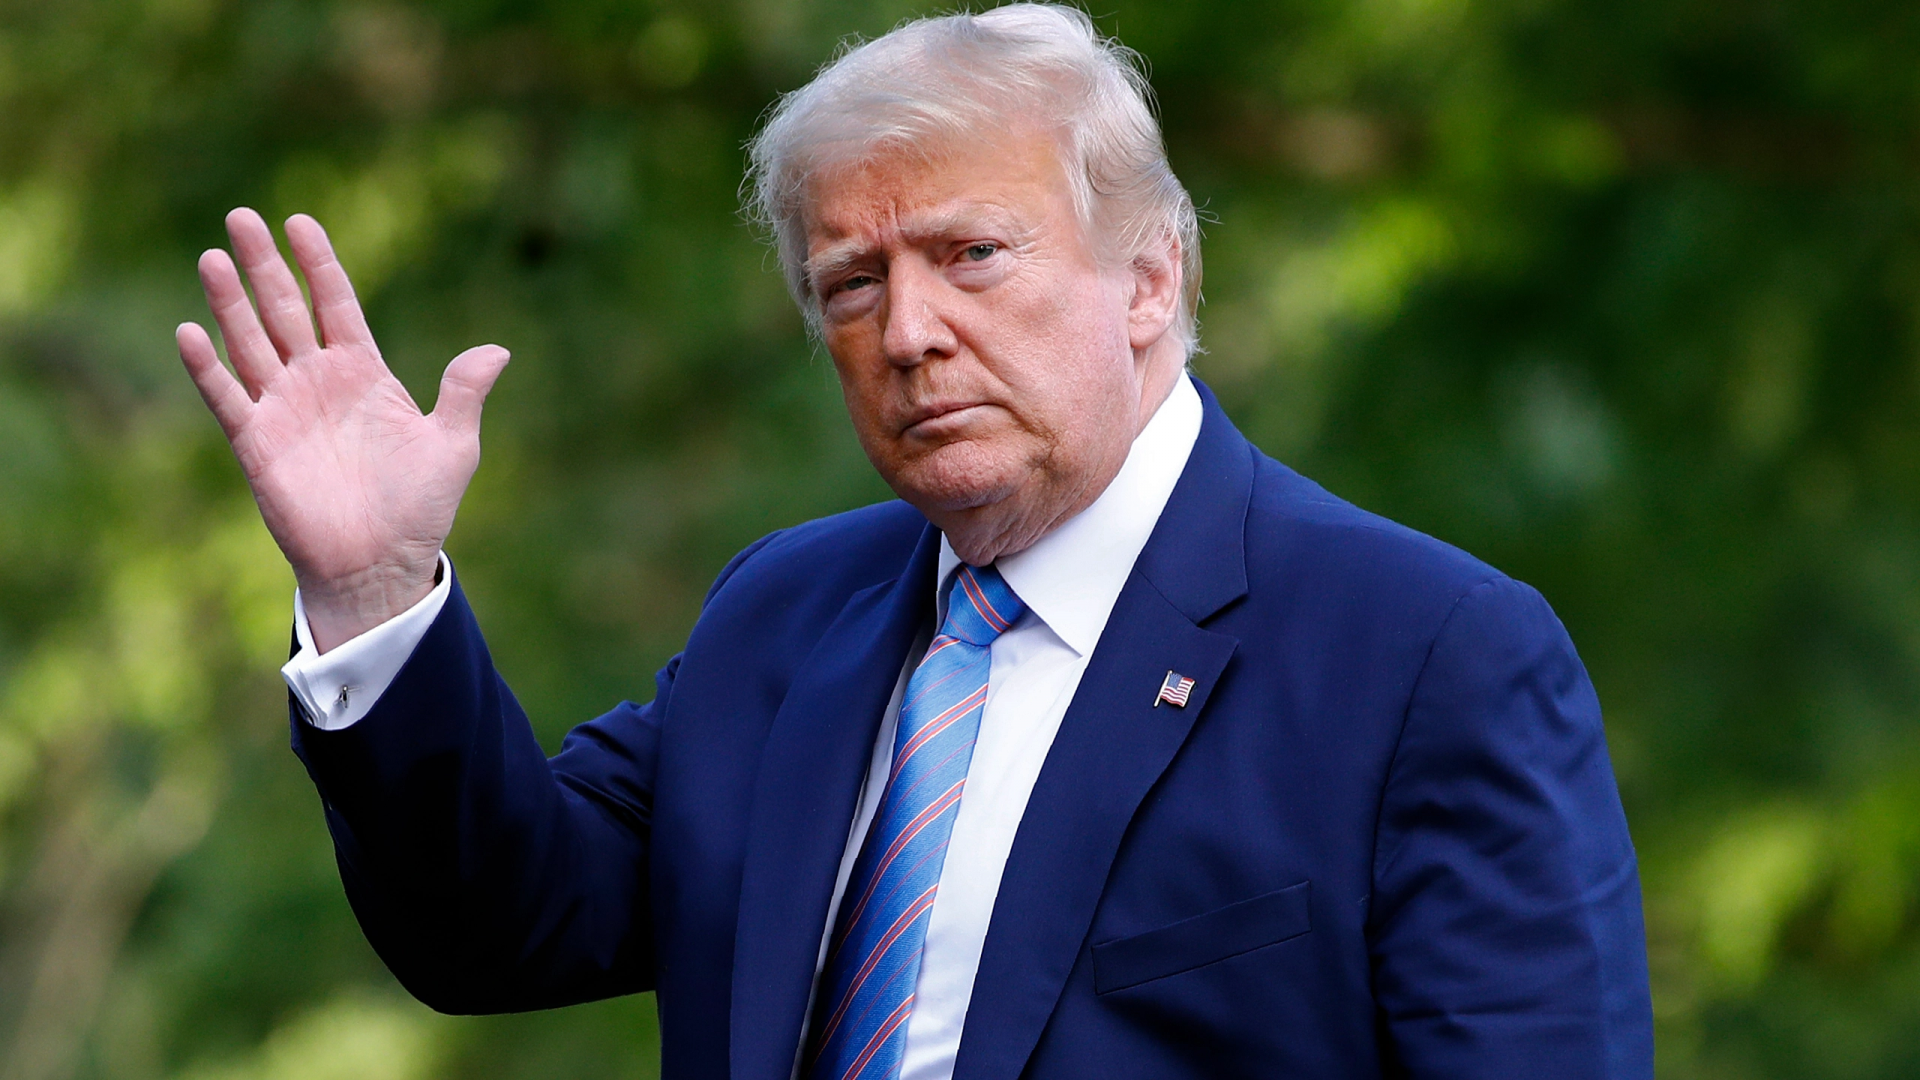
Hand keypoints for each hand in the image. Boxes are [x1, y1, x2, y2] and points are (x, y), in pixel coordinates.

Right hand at [176, 208, 508, 651]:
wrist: (383, 564)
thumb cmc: (420, 508)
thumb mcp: (453, 445)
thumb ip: (464, 393)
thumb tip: (497, 350)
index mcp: (364, 372)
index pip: (336, 303)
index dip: (319, 263)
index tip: (300, 221)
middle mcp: (318, 381)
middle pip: (286, 310)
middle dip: (265, 265)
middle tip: (241, 215)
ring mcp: (284, 409)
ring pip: (250, 343)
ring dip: (230, 302)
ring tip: (214, 256)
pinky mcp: (257, 444)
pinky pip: (227, 398)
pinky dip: (208, 367)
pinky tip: (190, 331)